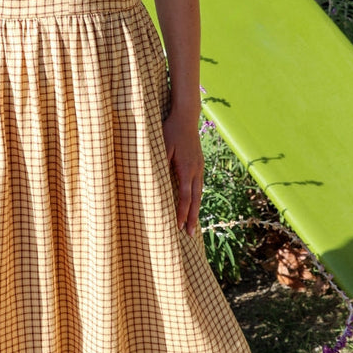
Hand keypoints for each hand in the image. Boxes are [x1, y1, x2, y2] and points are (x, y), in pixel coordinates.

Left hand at [162, 113, 203, 236]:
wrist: (186, 116)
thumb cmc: (170, 130)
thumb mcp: (161, 146)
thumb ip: (158, 163)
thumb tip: (153, 181)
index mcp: (186, 168)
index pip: (184, 196)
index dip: (182, 213)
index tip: (178, 227)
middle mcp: (196, 170)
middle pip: (195, 199)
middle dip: (192, 218)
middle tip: (189, 235)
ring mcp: (199, 167)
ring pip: (199, 194)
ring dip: (196, 210)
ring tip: (193, 226)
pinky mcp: (199, 164)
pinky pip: (198, 186)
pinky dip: (196, 199)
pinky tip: (193, 205)